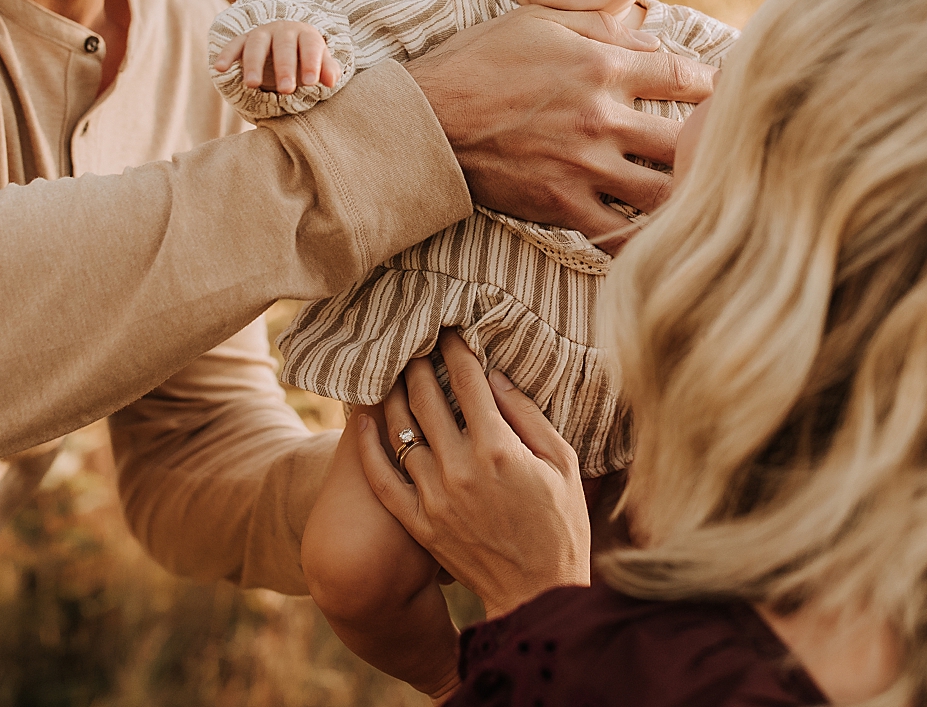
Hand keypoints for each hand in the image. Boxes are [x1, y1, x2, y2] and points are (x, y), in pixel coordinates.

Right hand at [213, 19, 339, 93]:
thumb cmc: (304, 58)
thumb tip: (332, 81)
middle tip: (286, 89)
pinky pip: (233, 45)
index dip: (312, 63)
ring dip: (253, 64)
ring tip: (252, 85)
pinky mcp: (243, 40)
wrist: (284, 43)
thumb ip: (327, 70)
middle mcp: (283, 30)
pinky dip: (226, 55)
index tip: (312, 83)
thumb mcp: (319, 63)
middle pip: (284, 46)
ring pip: (256, 45)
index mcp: (305, 34)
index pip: (310, 46)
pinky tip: (219, 68)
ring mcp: (261, 33)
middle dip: (285, 68)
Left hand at [360, 332, 590, 621]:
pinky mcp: (419, 522)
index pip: (469, 382)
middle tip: (415, 344)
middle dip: (419, 364)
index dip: (457, 350)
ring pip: (400, 431)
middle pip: (427, 399)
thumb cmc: (561, 525)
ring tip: (392, 372)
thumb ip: (529, 416)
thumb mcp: (564, 464)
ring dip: (393, 395)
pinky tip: (362, 420)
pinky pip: (382, 478)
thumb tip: (496, 378)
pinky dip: (367, 446)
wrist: (538, 594)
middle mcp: (461, 468)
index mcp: (499, 449)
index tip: (450, 332)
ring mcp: (435, 497)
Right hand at [404, 6, 715, 239]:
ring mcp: (586, 166)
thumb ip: (600, 28)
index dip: (716, 84)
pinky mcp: (563, 205)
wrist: (424, 121)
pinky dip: (645, 238)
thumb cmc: (477, 61)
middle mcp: (603, 116)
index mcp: (603, 66)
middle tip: (734, 149)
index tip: (732, 91)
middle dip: (716, 142)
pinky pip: (619, 233)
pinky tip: (664, 239)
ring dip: (689, 193)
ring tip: (708, 196)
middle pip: (687, 137)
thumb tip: (650, 38)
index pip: (683, 74)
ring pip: (664, 190)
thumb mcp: (537, 21)